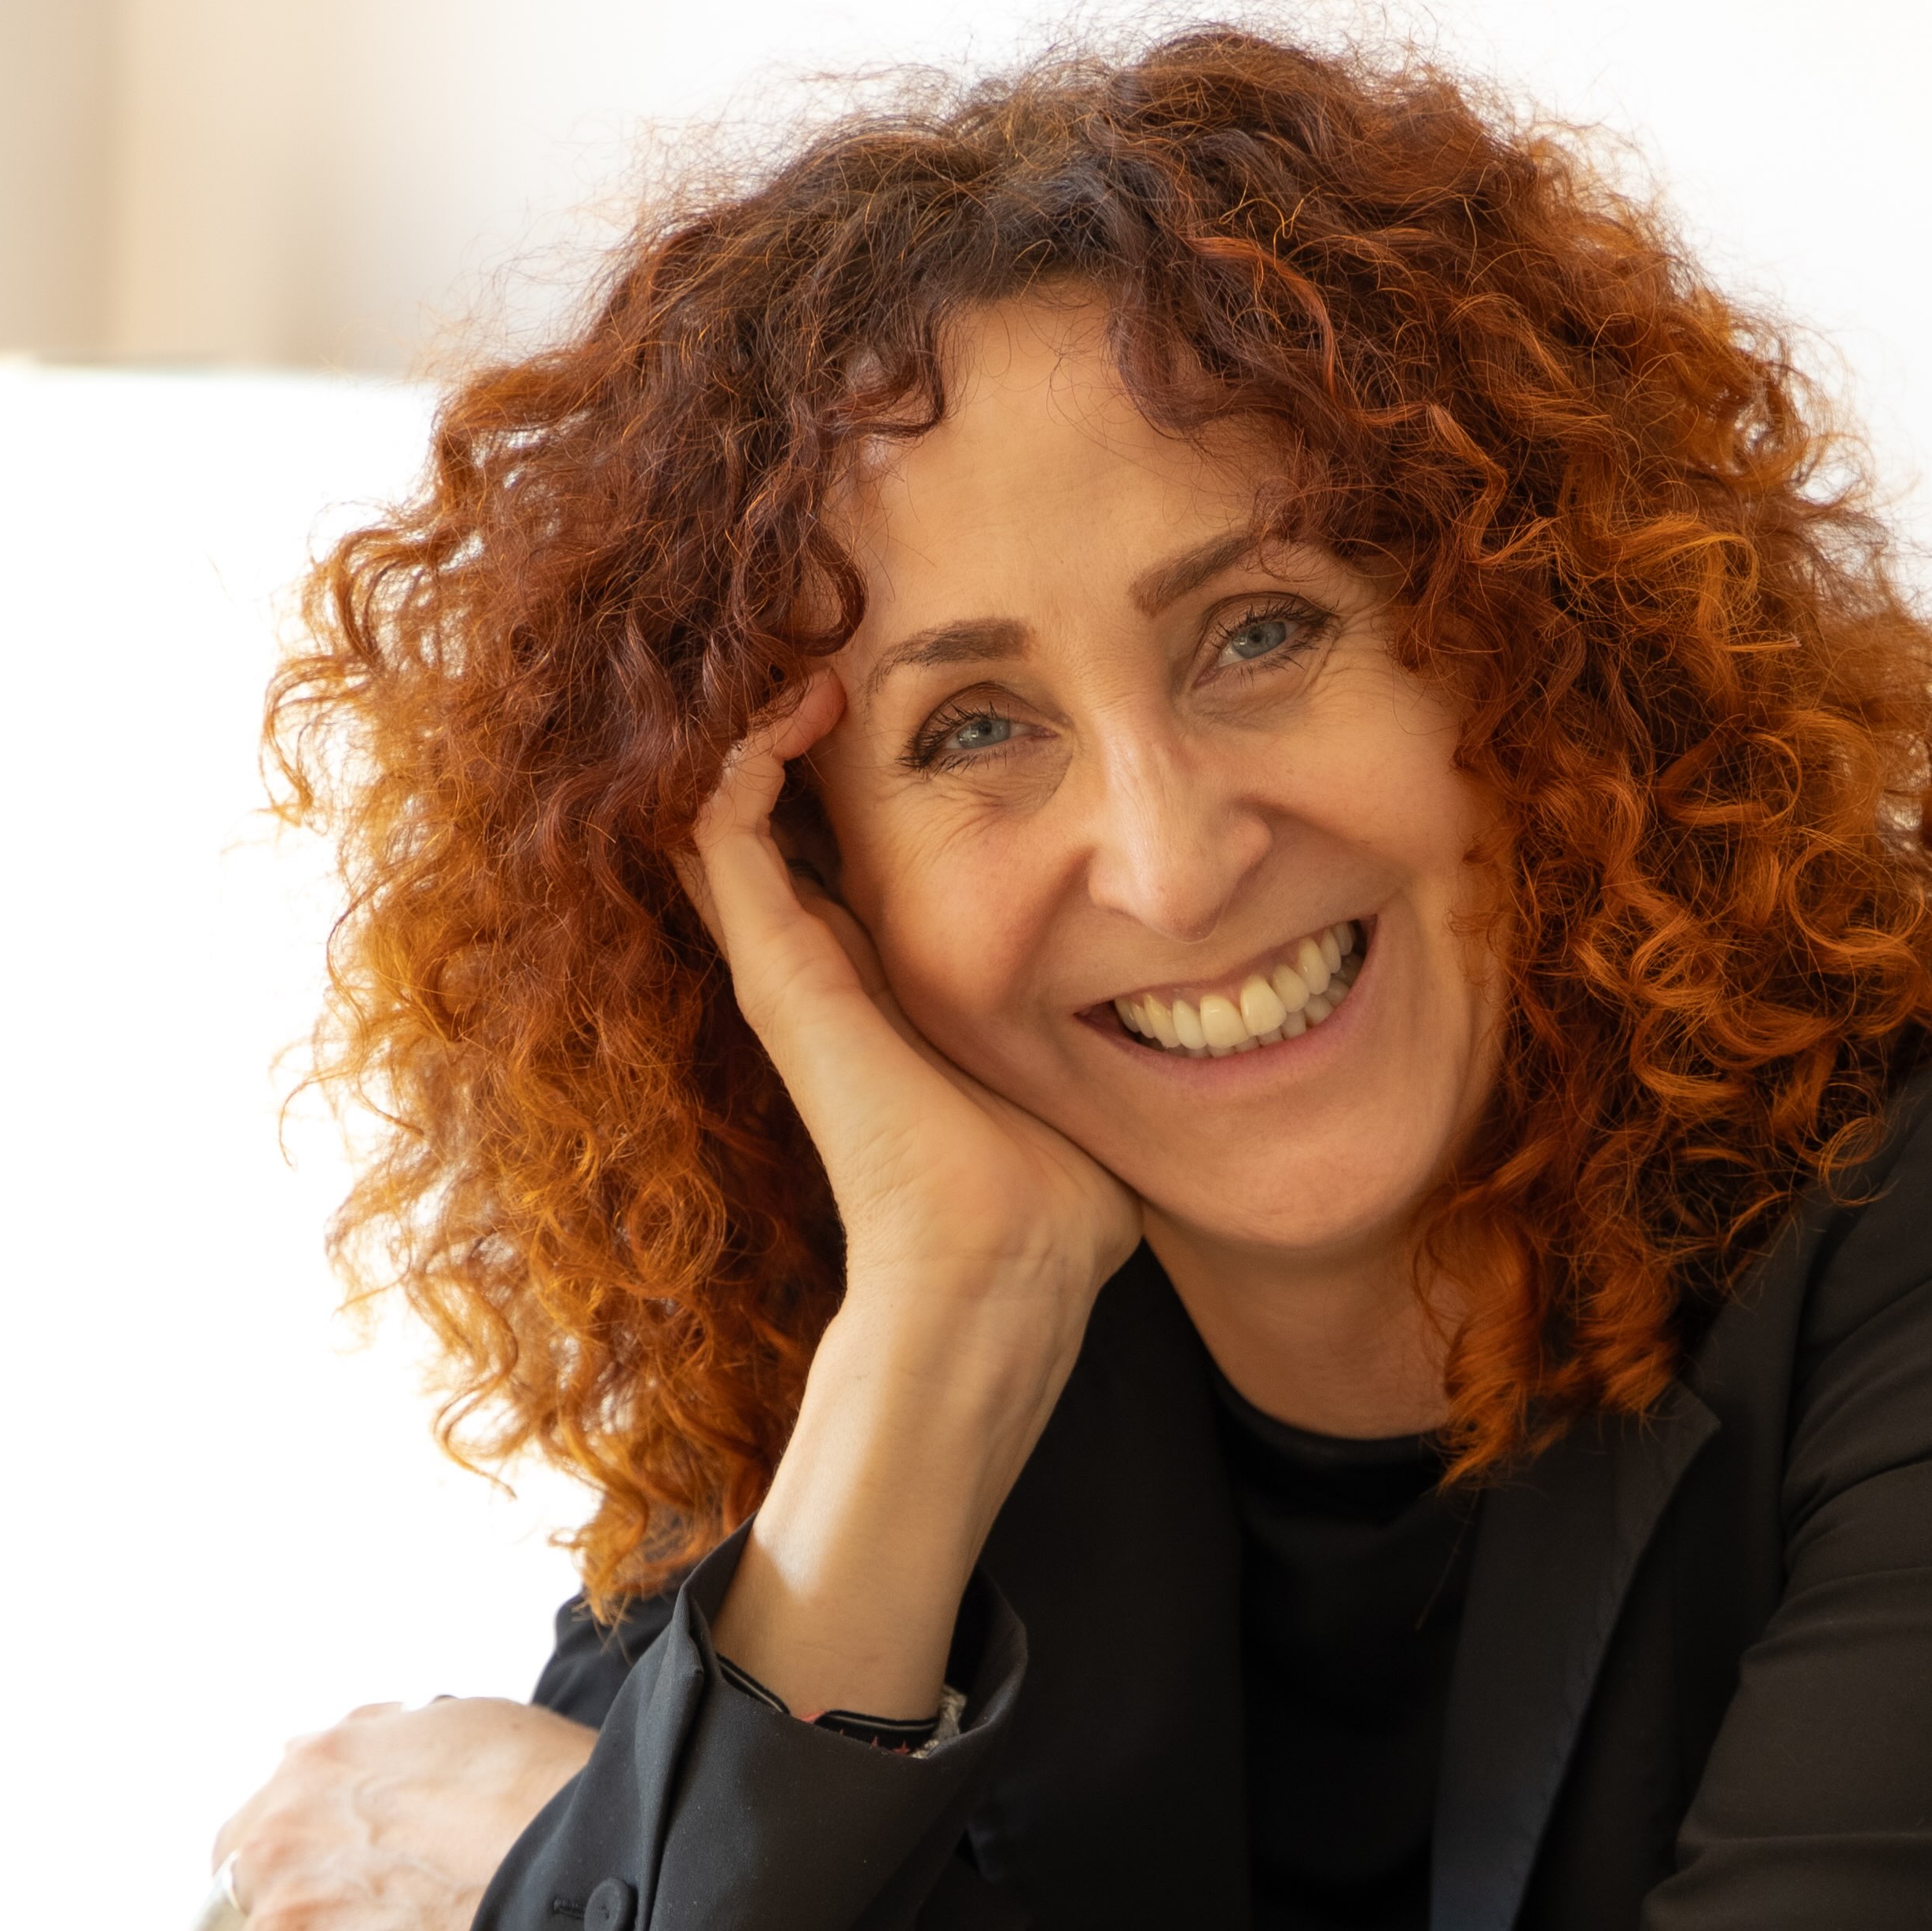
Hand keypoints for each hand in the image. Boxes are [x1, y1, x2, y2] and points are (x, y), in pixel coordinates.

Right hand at [682, 680, 1139, 1315]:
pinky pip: (722, 829)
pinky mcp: (779, 974)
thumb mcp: (1086, 1075)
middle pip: (767, 819)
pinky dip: (747, 753)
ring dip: (760, 722)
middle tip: (845, 654)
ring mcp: (788, 969)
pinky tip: (802, 701)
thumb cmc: (1053, 1205)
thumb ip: (1112, 1026)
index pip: (838, 853)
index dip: (856, 773)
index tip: (922, 705)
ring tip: (816, 659)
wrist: (996, 1276)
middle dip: (793, 728)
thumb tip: (1209, 1000)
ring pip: (723, 808)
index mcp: (886, 989)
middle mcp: (822, 971)